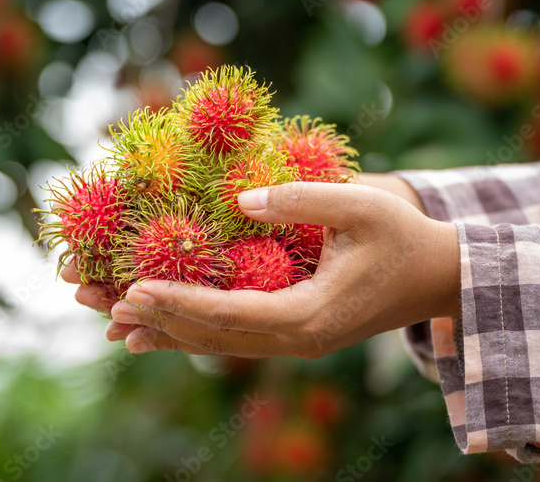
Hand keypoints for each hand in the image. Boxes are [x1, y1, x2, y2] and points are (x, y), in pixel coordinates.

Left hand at [100, 180, 459, 357]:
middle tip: (99, 302)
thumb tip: (237, 197)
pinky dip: (188, 332)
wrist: (440, 277)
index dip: (178, 300)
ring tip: (110, 320)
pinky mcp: (289, 333)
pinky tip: (153, 331)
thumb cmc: (404, 237)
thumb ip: (301, 199)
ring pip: (214, 342)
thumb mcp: (362, 206)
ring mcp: (291, 342)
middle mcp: (293, 340)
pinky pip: (228, 337)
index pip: (229, 312)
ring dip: (163, 330)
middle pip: (210, 335)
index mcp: (308, 315)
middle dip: (154, 318)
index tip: (133, 287)